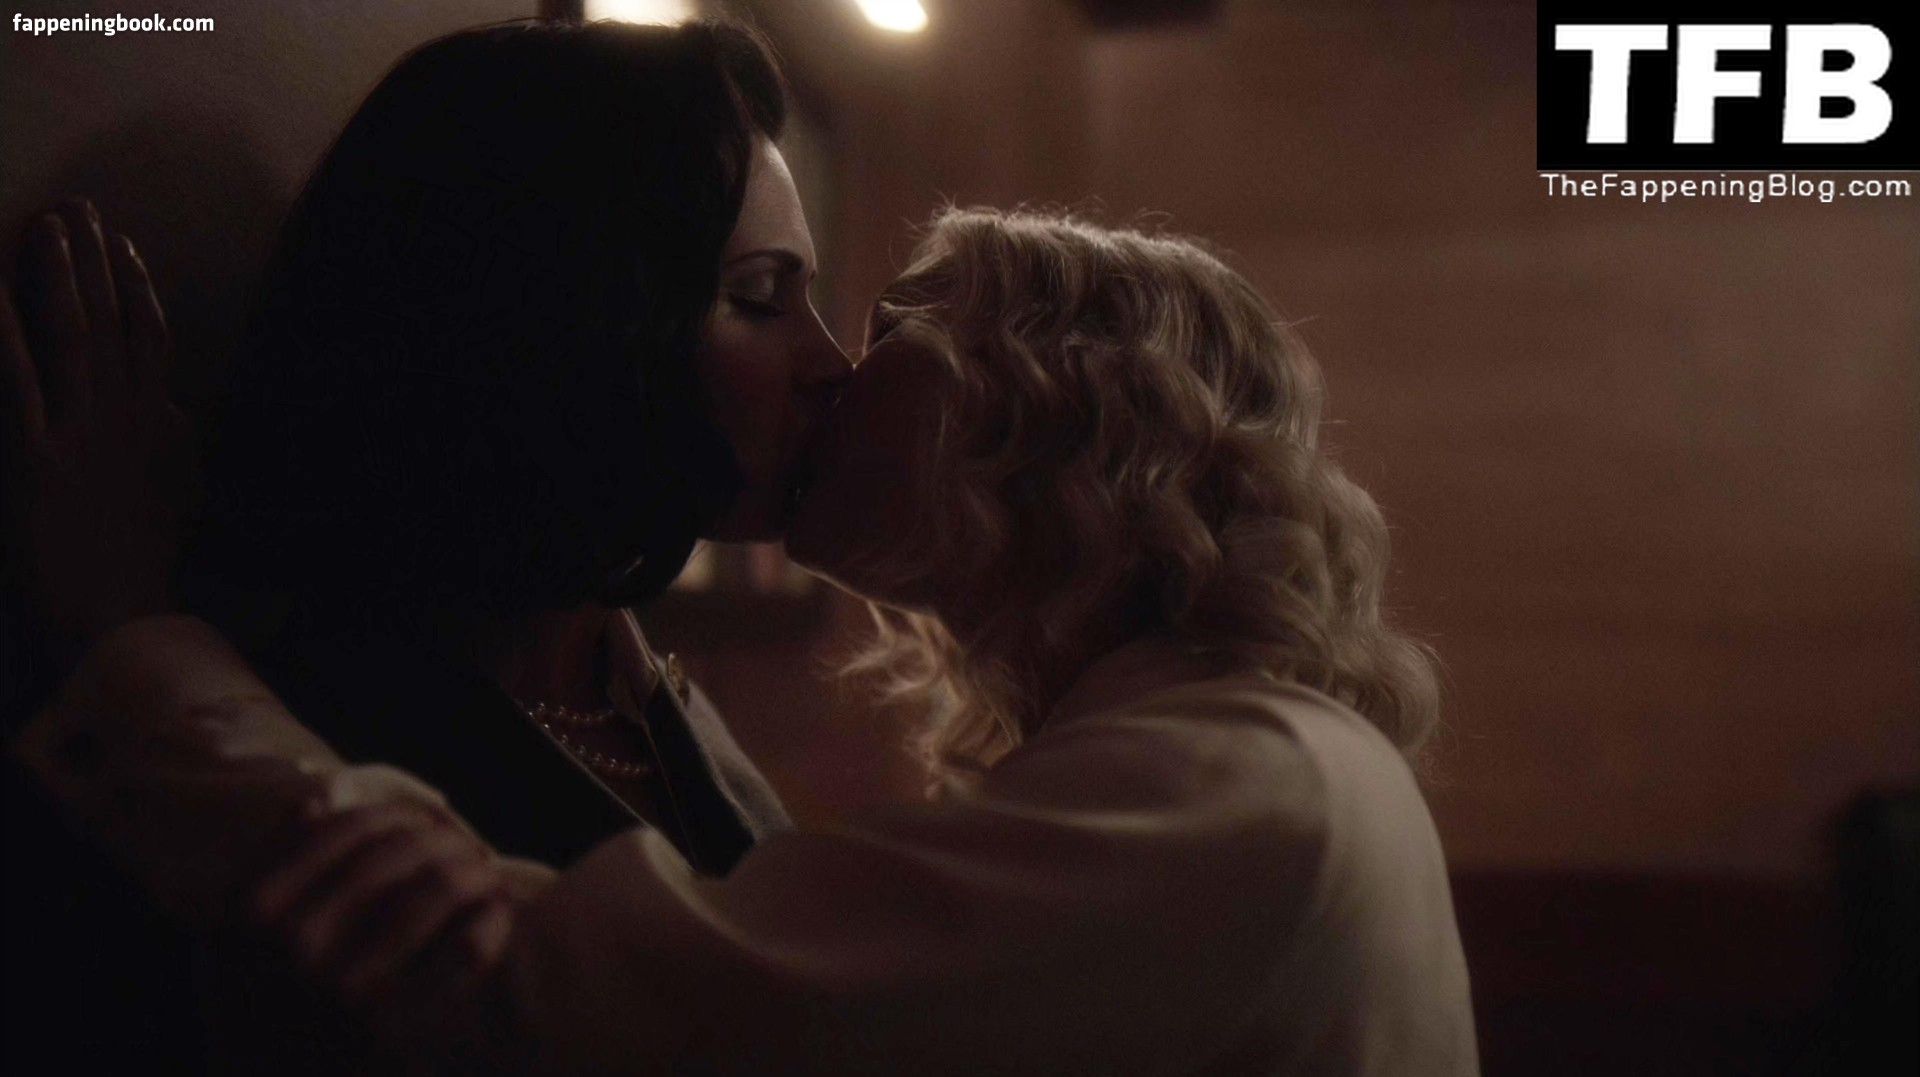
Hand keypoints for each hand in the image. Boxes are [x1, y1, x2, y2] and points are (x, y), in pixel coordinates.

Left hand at [1, 199, 195, 655]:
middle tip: (74, 208)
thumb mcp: (175, 494)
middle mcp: (126, 416)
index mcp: (159, 425)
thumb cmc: (141, 566)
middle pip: (111, 319)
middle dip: (92, 261)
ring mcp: (83, 433)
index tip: (120, 241)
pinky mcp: (38, 457)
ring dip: (56, 275)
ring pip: (72, 334)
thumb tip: (171, 402)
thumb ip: (171, 440)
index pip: (149, 335)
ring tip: (45, 227)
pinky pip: (19, 377)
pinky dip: (6, 329)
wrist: (120, 620)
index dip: (134, 284)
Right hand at [244, 800, 515, 1031]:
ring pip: (444, 884)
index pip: (356, 826)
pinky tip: (495, 918)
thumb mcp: (240, 927)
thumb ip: (277, 858)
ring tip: (487, 878)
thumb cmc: (261, 997)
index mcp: (259, 904)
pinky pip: (471, 947)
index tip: (427, 825)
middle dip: (450, 841)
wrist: (270, 1075)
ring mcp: (351, 982)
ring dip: (478, 872)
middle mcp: (300, 941)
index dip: (404, 817)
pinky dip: (493, 921)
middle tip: (469, 850)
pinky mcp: (401, 1022)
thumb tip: (324, 795)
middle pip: (407, 849)